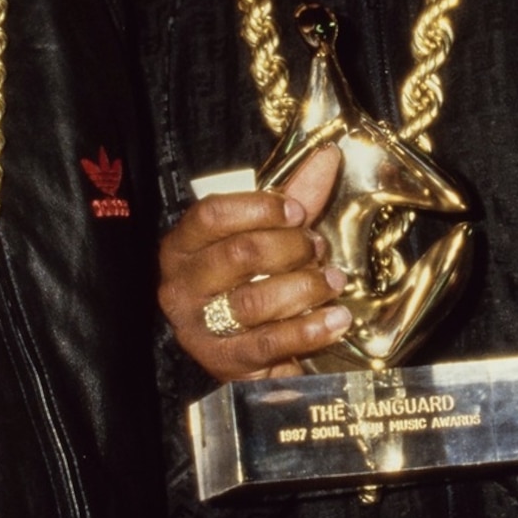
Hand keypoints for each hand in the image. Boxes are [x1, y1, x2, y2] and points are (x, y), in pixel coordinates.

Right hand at [155, 146, 348, 382]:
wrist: (240, 352)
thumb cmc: (249, 281)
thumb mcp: (265, 235)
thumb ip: (293, 196)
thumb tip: (328, 155)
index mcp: (182, 246)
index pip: (211, 215)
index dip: (260, 208)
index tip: (298, 212)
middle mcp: (180, 286)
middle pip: (238, 254)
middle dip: (291, 248)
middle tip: (319, 249)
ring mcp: (197, 328)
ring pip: (255, 300)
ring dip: (305, 286)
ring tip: (333, 281)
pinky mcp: (223, 363)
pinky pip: (270, 343)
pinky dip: (310, 329)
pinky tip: (337, 317)